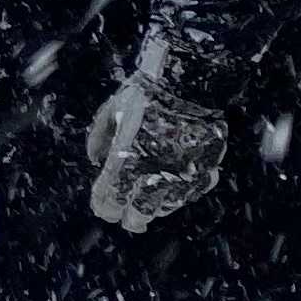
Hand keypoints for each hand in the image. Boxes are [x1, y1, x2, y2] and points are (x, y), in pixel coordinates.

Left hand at [86, 49, 229, 232]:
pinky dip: (184, 196)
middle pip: (140, 209)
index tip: (103, 210)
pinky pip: (195, 190)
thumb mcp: (112, 110)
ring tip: (149, 212)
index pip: (111, 195)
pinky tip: (176, 195)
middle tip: (128, 220)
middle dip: (131, 218)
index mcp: (126, 157)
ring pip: (168, 205)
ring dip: (156, 210)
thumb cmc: (145, 92)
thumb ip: (99, 137)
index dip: (105, 206)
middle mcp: (154, 170)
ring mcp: (182, 170)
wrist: (189, 80)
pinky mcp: (206, 166)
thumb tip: (94, 158)